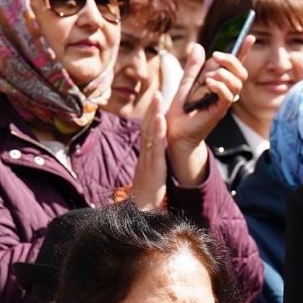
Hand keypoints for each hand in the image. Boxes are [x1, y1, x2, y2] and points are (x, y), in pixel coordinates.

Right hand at [129, 88, 169, 210]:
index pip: (148, 131)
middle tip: (156, 92)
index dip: (151, 116)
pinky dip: (157, 131)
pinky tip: (161, 120)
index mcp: (146, 155)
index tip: (157, 101)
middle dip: (152, 109)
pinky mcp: (153, 165)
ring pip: (150, 133)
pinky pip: (155, 146)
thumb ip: (154, 162)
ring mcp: (148, 158)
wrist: (142, 210)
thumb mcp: (153, 173)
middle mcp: (145, 154)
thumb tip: (159, 154)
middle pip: (147, 127)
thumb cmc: (148, 193)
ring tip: (158, 98)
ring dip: (153, 114)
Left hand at [165, 41, 252, 187]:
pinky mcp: (220, 111)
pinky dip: (220, 86)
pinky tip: (208, 84)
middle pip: (241, 72)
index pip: (235, 65)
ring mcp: (224, 102)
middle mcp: (226, 91)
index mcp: (219, 82)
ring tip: (207, 78)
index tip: (250, 36)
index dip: (244, 50)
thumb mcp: (185, 82)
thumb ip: (193, 66)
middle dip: (232, 60)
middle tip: (216, 56)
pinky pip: (228, 96)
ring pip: (237, 83)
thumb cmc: (181, 110)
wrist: (175, 131)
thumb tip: (199, 47)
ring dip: (223, 74)